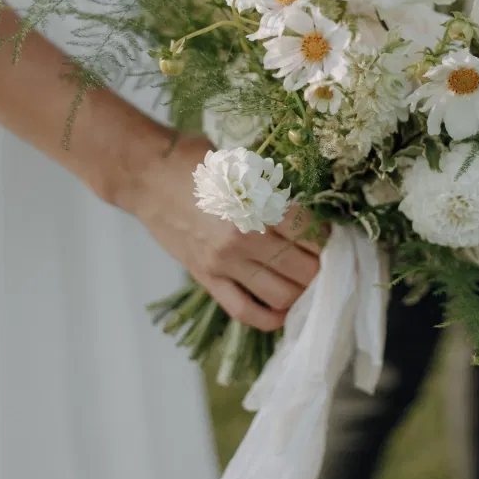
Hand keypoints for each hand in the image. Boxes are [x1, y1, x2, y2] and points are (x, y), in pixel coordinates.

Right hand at [121, 133, 320, 329]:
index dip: (328, 239)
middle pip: (303, 269)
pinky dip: (269, 318)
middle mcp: (243, 239)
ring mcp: (223, 263)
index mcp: (256, 204)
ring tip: (307, 283)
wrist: (144, 175)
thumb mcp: (241, 164)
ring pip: (281, 295)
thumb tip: (307, 208)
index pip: (311, 233)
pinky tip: (283, 312)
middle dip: (321, 269)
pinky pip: (243, 310)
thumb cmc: (194, 160)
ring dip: (301, 293)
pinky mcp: (206, 278)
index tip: (333, 239)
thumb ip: (272, 188)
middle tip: (326, 263)